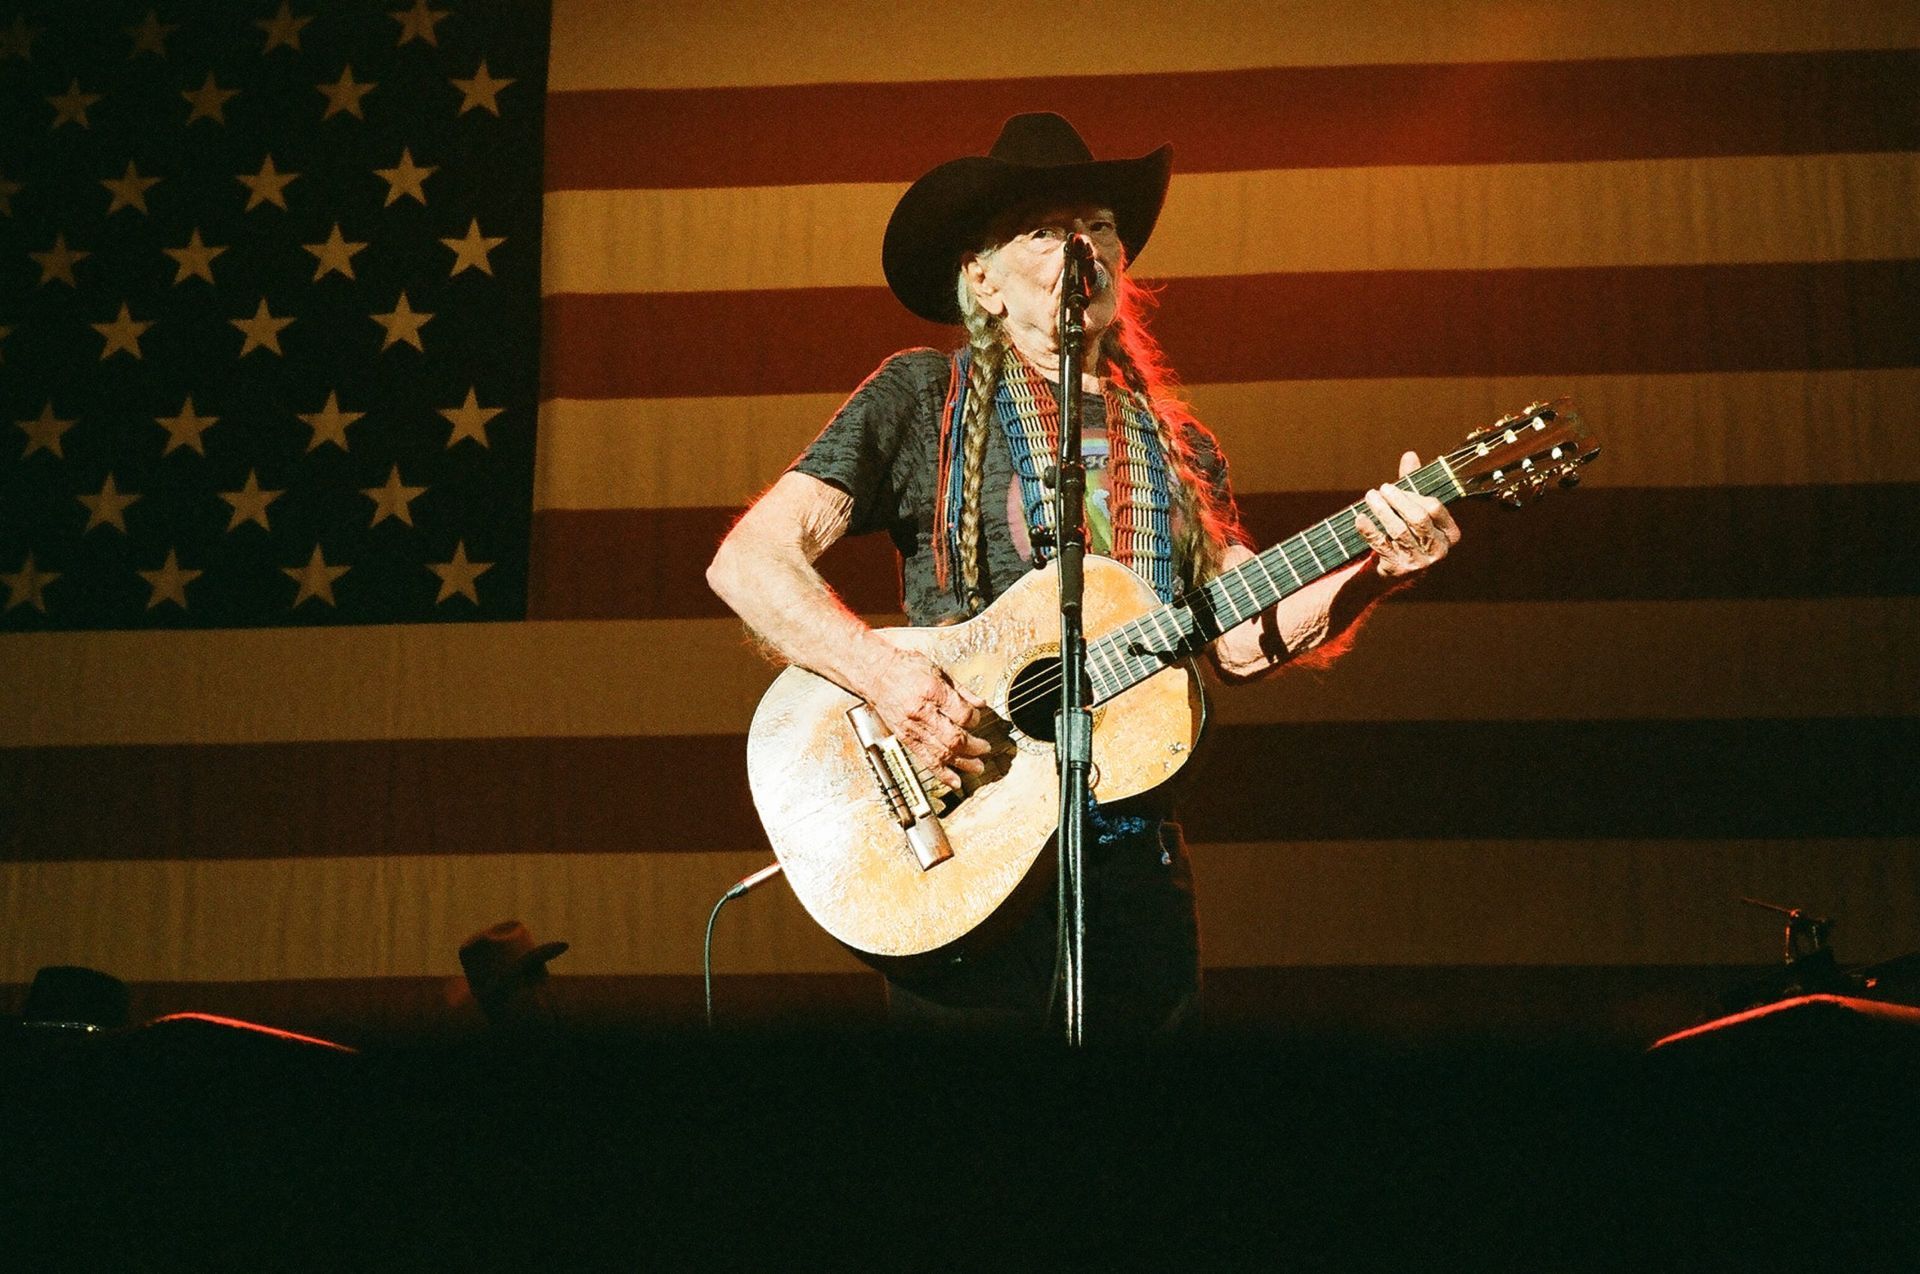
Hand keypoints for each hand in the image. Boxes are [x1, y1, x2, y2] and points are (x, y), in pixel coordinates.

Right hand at [862, 648, 991, 791]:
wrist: (875, 674)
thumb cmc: (905, 668)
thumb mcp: (937, 670)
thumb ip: (961, 690)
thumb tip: (980, 704)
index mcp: (932, 692)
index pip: (963, 715)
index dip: (976, 720)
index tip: (977, 718)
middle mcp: (921, 712)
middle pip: (954, 738)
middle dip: (974, 747)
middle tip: (985, 749)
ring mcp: (912, 728)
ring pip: (942, 753)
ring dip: (963, 763)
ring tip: (977, 767)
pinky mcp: (905, 738)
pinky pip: (925, 759)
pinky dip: (942, 772)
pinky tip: (954, 780)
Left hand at [1355, 451, 1461, 578]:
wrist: (1396, 571)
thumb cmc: (1410, 533)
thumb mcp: (1415, 510)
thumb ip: (1413, 484)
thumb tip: (1409, 455)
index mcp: (1450, 534)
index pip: (1434, 507)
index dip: (1414, 494)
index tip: (1396, 486)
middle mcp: (1437, 550)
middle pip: (1418, 519)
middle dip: (1398, 500)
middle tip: (1382, 488)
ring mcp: (1418, 562)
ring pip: (1399, 531)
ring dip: (1382, 510)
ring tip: (1370, 496)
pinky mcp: (1397, 569)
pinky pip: (1381, 545)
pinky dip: (1369, 530)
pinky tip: (1360, 517)